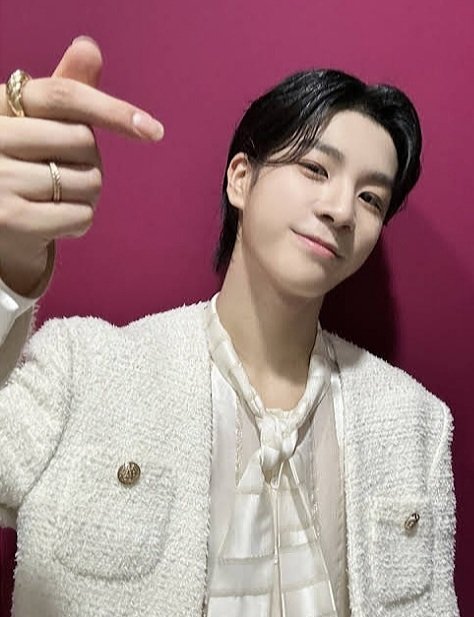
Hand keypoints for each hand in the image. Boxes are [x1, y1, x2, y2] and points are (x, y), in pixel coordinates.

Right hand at [0, 36, 163, 295]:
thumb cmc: (25, 174)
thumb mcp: (38, 130)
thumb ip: (64, 96)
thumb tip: (88, 48)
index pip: (64, 96)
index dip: (112, 110)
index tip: (154, 131)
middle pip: (84, 141)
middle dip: (92, 164)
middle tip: (68, 179)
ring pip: (87, 181)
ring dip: (89, 198)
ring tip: (61, 203)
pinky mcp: (12, 220)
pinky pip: (80, 215)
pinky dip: (81, 223)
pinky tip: (60, 225)